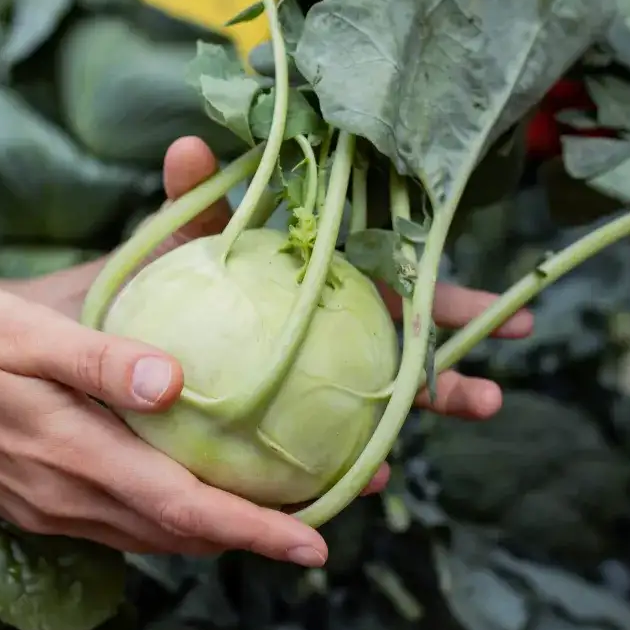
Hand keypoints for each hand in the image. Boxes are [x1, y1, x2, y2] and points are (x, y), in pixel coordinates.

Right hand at [0, 281, 330, 565]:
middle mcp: (68, 497)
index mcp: (72, 453)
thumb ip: (100, 358)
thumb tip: (178, 380)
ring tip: (280, 511)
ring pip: (154, 536)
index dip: (253, 528)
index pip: (181, 506)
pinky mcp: (39, 505)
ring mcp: (52, 509)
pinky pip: (122, 527)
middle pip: (180, 533)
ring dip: (218, 531)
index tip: (317, 540)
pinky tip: (195, 496)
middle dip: (256, 532)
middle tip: (331, 513)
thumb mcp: (23, 327)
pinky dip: (172, 521)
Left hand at [158, 137, 534, 493]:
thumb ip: (192, 199)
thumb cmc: (163, 281)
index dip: (448, 302)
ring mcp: (310, 387)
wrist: (125, 334)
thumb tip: (187, 147)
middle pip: (402, 360)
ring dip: (399, 436)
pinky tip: (358, 481)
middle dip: (453, 379)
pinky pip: (318, 450)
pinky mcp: (282, 430)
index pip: (398, 293)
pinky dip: (341, 465)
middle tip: (490, 401)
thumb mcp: (179, 238)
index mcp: (324, 288)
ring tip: (415, 472)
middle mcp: (329, 339)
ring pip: (371, 412)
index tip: (504, 314)